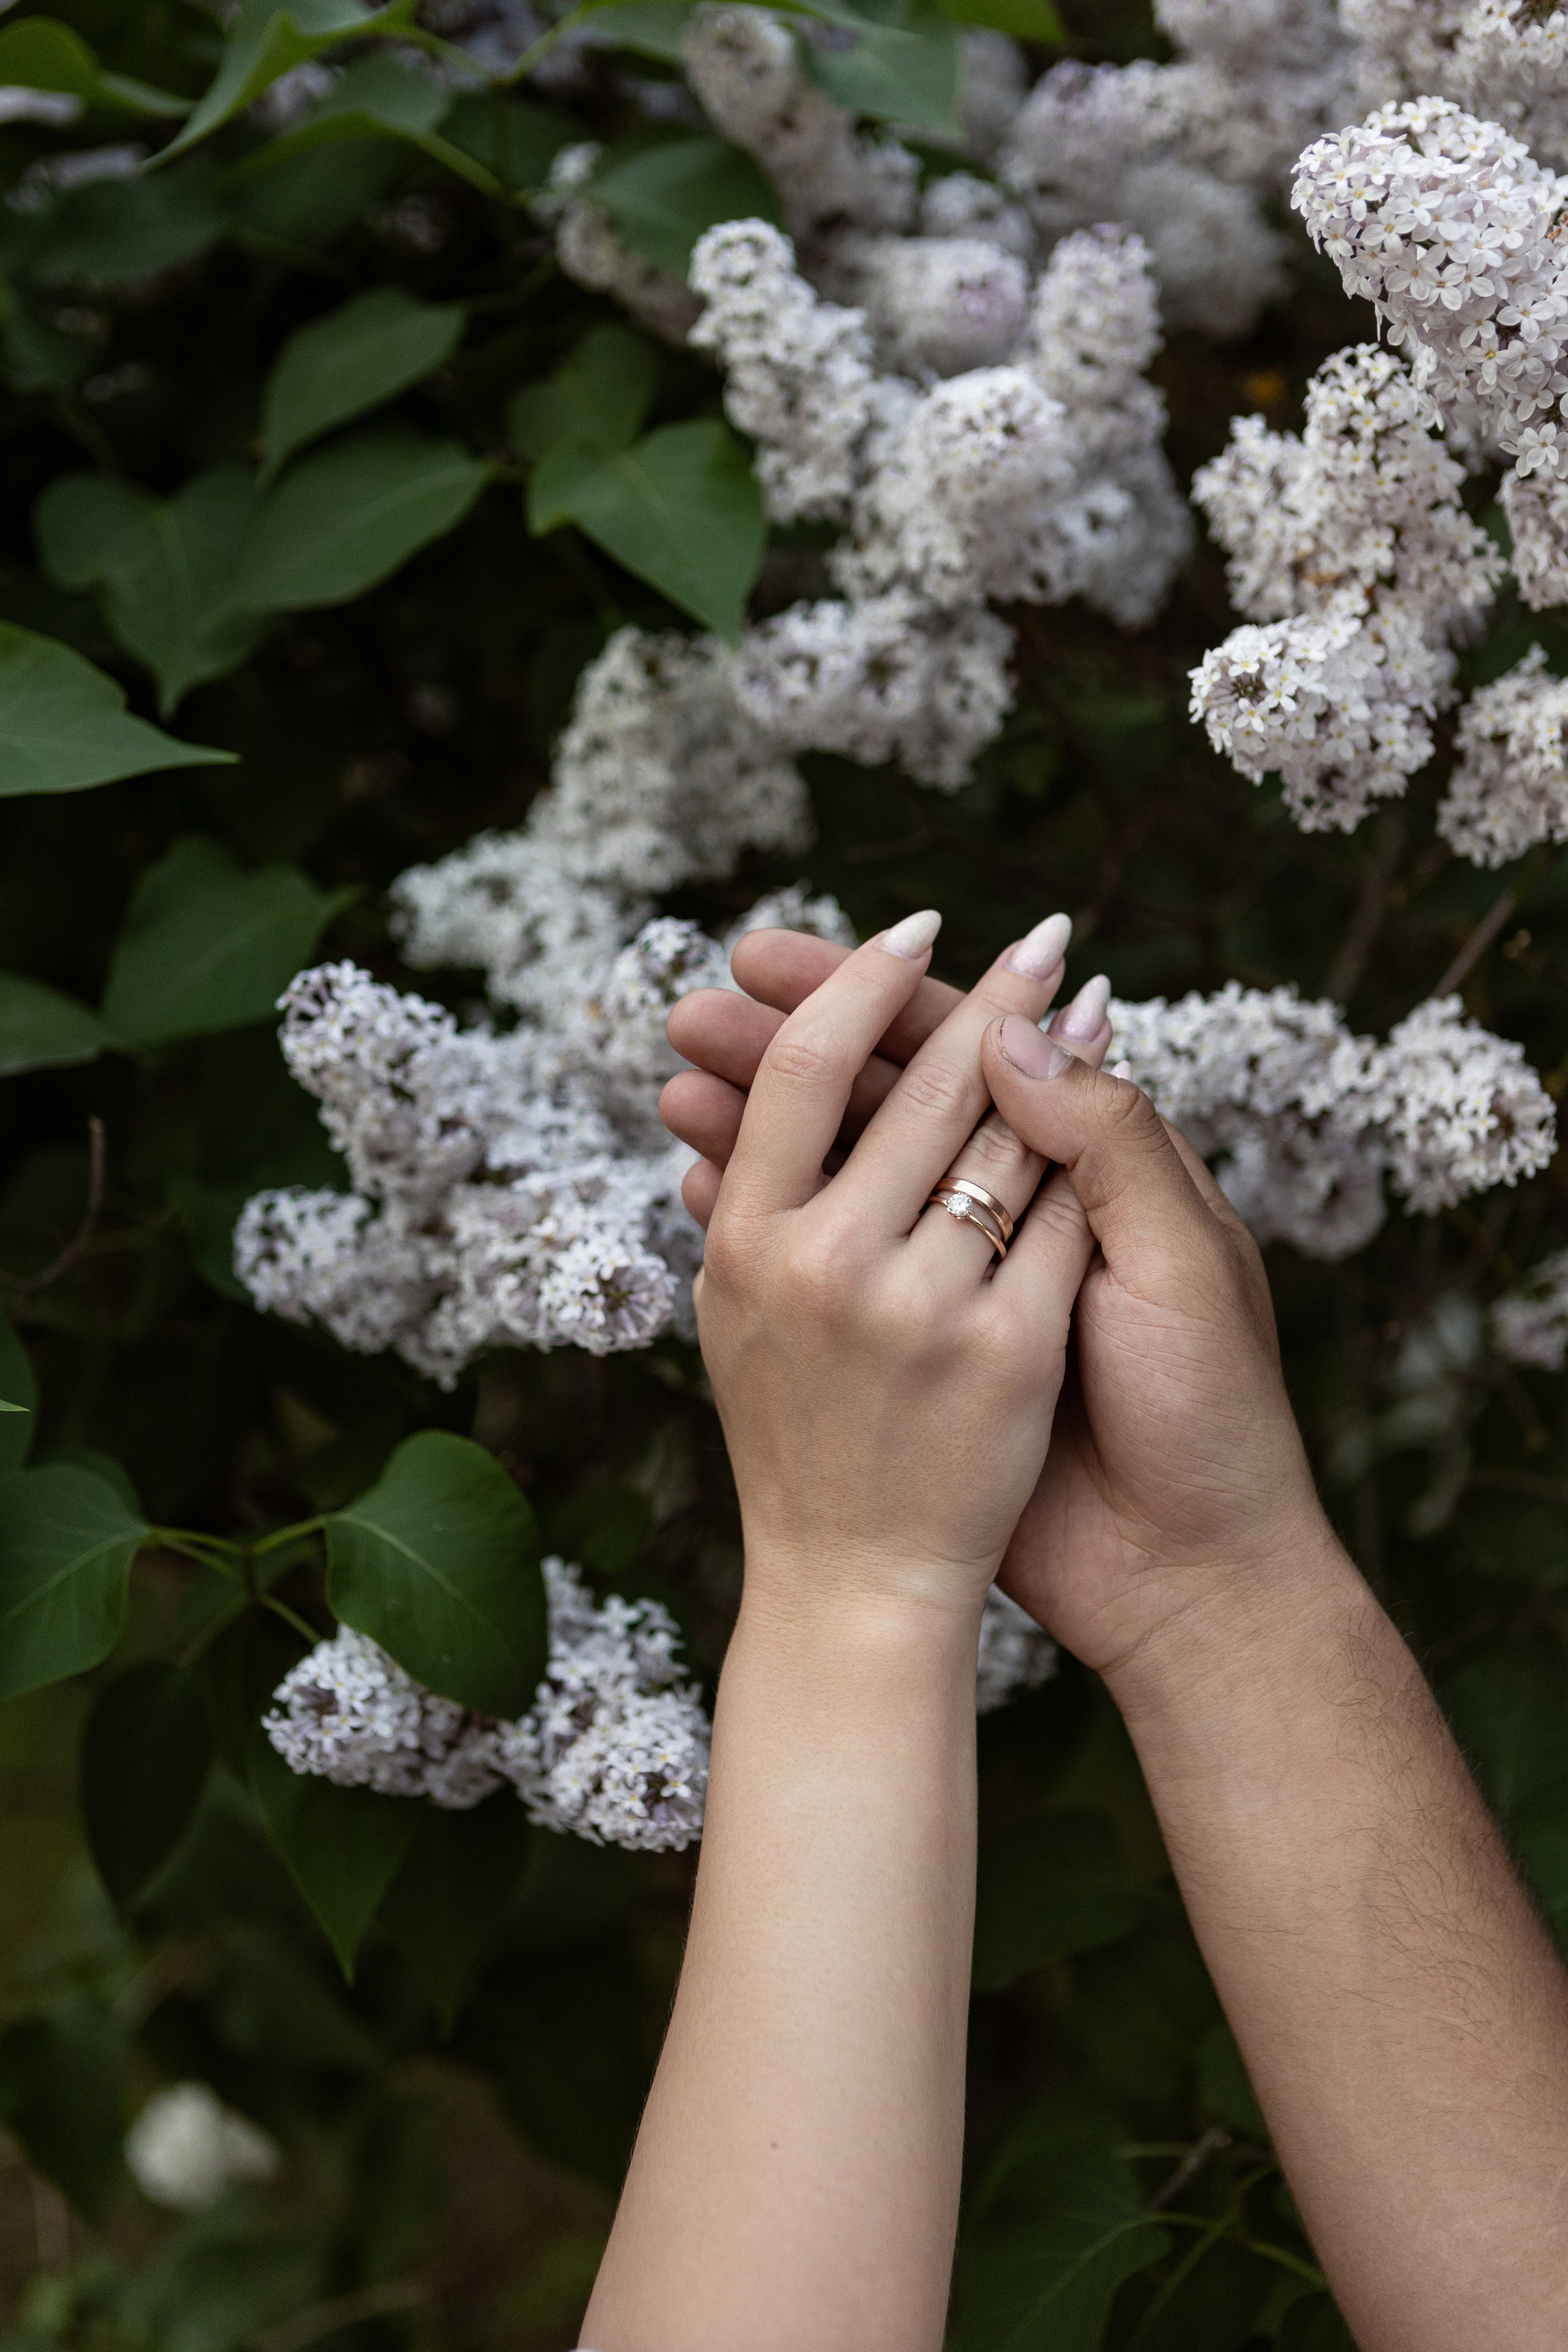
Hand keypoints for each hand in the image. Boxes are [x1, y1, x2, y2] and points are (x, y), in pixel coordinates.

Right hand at [665, 930, 1334, 1690]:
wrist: (1191, 1572)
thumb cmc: (1210, 1410)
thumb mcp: (1175, 1263)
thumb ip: (1105, 1145)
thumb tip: (1013, 1033)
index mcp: (1085, 1166)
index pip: (958, 1047)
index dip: (876, 993)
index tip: (786, 953)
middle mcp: (1012, 1212)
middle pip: (883, 1098)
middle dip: (789, 1039)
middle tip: (697, 1006)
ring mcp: (959, 1285)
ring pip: (845, 1172)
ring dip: (757, 1121)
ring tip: (676, 1084)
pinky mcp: (928, 1355)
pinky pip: (835, 1267)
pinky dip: (773, 1221)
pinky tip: (700, 1181)